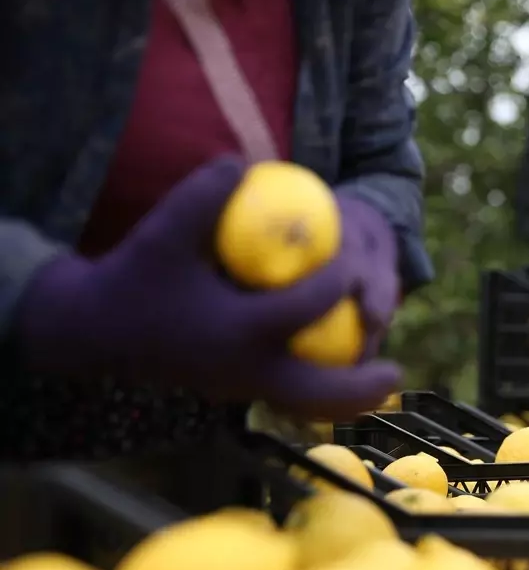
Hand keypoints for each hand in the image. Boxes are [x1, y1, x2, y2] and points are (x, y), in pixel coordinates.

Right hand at [15, 156, 400, 420]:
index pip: (309, 305)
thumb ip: (205, 193)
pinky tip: (335, 370)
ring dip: (344, 400)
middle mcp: (245, 372)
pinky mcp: (233, 391)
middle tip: (396, 374)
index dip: (342, 279)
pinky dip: (315, 391)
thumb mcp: (164, 230)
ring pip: (305, 406)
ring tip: (379, 383)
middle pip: (320, 392)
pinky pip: (287, 397)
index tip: (356, 260)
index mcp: (239, 332)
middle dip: (362, 388)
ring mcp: (240, 389)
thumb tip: (247, 163)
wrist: (92, 330)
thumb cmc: (134, 277)